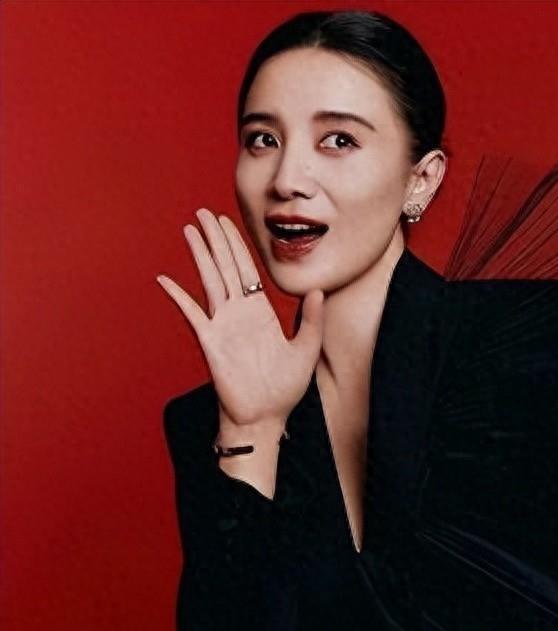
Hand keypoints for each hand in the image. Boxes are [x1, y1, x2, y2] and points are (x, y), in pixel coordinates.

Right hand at [157, 208, 323, 428]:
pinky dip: (179, 297)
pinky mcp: (210, 343)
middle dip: (216, 239)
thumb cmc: (284, 389)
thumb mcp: (306, 349)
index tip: (228, 222)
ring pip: (210, 281)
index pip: (247, 270)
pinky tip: (166, 280)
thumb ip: (312, 319)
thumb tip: (318, 289)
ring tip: (190, 230)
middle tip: (204, 212)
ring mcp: (222, 326)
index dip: (238, 245)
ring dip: (200, 255)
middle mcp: (239, 314)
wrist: (265, 418)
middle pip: (226, 267)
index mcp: (260, 313)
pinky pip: (192, 315)